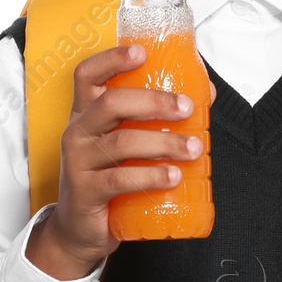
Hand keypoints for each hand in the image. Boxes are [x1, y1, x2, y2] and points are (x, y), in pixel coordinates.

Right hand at [25, 44, 205, 280]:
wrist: (81, 229)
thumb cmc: (108, 177)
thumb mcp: (127, 142)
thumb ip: (158, 118)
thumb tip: (203, 93)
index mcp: (86, 113)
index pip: (86, 75)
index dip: (111, 59)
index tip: (142, 52)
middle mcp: (78, 132)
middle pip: (111, 103)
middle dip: (153, 101)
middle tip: (186, 108)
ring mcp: (78, 162)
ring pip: (121, 143)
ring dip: (163, 143)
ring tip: (193, 148)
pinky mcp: (85, 192)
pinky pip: (120, 179)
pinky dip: (151, 175)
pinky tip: (173, 176)